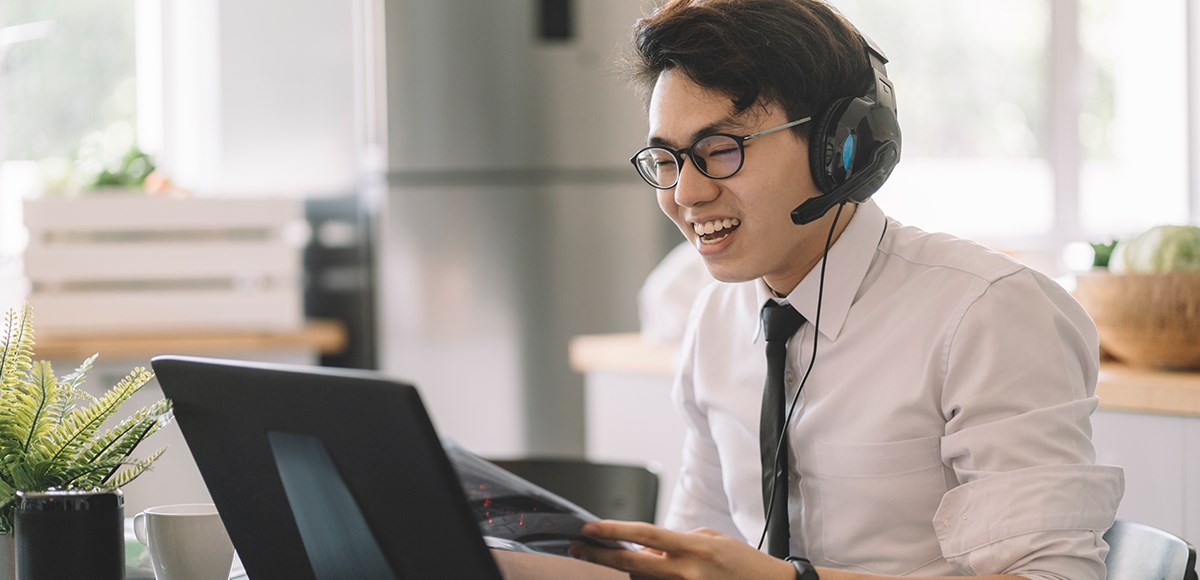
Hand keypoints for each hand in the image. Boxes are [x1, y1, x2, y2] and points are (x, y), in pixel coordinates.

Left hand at [569, 520, 794, 579]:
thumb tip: (644, 550)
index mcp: (694, 548)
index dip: (614, 532)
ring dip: (632, 569)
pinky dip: (651, 579)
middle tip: (578, 546)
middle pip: (632, 564)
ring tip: (624, 558)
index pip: (645, 536)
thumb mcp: (709, 541)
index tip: (589, 528)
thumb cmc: (742, 562)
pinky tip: (650, 569)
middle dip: (601, 556)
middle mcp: (688, 572)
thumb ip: (675, 544)